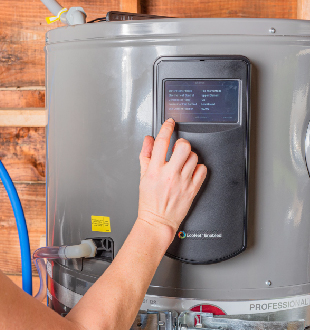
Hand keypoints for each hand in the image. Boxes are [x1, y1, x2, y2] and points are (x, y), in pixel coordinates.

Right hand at [138, 118, 206, 237]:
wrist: (158, 221)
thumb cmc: (150, 201)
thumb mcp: (142, 176)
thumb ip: (146, 155)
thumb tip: (149, 140)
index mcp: (154, 170)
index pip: (161, 142)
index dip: (166, 128)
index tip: (170, 123)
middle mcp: (170, 174)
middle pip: (182, 147)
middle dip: (181, 143)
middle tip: (179, 148)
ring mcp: (183, 182)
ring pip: (194, 157)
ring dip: (189, 156)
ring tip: (183, 162)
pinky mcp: (193, 189)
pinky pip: (202, 170)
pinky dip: (198, 168)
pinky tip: (191, 171)